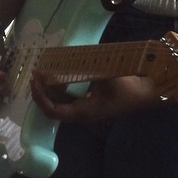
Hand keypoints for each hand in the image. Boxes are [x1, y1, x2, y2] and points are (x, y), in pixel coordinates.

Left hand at [29, 73, 165, 123]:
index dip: (40, 97)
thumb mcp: (107, 77)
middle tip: (35, 74)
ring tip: (41, 74)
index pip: (53, 110)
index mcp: (83, 112)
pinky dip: (57, 89)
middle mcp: (80, 115)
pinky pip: (65, 100)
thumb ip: (89, 71)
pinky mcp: (87, 104)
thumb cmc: (126, 88)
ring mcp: (83, 110)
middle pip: (51, 109)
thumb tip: (72, 61)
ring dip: (47, 91)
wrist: (142, 94)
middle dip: (40, 93)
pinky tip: (55, 76)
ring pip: (57, 105)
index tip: (35, 79)